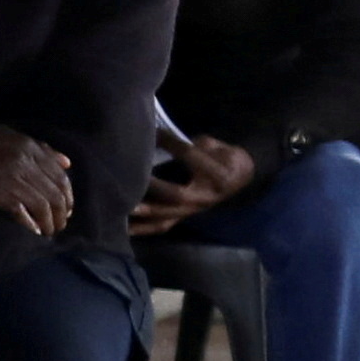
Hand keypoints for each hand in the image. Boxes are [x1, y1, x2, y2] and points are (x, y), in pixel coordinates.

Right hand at [0, 117, 72, 236]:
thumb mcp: (7, 136)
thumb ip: (39, 148)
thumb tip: (67, 163)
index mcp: (29, 146)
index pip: (61, 176)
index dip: (67, 196)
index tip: (65, 209)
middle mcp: (25, 160)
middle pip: (56, 193)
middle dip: (62, 214)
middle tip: (58, 225)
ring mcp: (12, 176)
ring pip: (44, 205)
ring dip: (50, 223)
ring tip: (48, 232)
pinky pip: (23, 212)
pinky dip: (31, 224)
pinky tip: (32, 231)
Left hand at [131, 134, 261, 237]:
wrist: (238, 178)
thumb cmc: (223, 157)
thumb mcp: (216, 145)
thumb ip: (193, 143)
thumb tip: (164, 137)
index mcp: (218, 174)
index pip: (190, 156)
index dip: (171, 142)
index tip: (152, 132)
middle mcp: (205, 197)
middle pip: (176, 194)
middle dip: (152, 186)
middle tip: (128, 178)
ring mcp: (192, 210)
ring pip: (166, 216)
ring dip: (143, 212)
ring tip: (121, 208)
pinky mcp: (182, 218)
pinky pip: (161, 226)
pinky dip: (141, 229)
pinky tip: (122, 228)